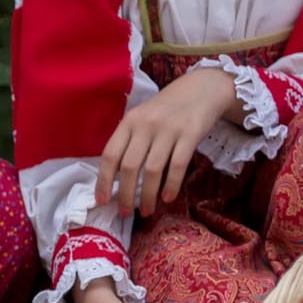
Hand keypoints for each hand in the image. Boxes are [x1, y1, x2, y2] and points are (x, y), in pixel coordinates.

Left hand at [97, 68, 234, 214]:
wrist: (201, 89)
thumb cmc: (166, 109)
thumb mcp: (142, 118)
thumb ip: (129, 141)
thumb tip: (115, 178)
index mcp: (129, 121)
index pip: (110, 155)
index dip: (104, 181)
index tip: (101, 201)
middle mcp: (146, 125)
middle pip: (129, 166)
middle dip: (125, 195)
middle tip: (125, 213)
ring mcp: (168, 129)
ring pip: (152, 170)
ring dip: (148, 196)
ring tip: (146, 211)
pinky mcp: (190, 134)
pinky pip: (177, 166)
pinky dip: (171, 185)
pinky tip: (167, 198)